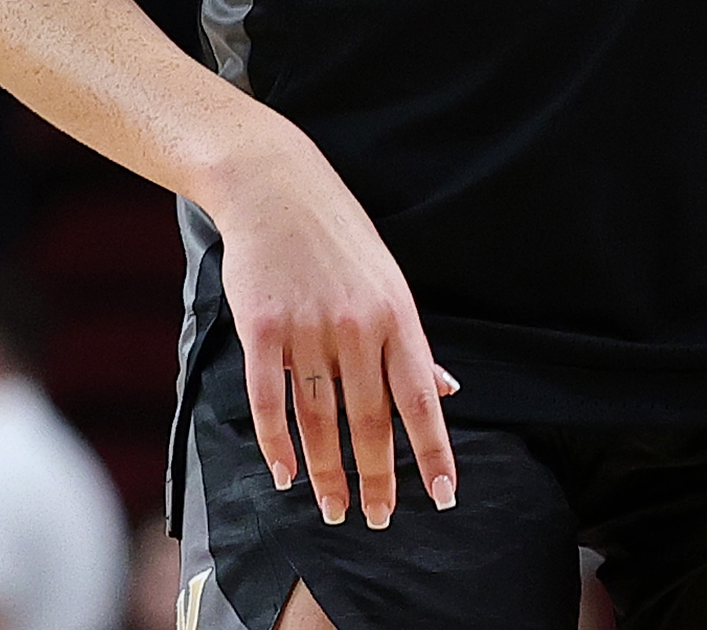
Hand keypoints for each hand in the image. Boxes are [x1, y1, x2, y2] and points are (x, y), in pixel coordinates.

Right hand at [206, 121, 458, 528]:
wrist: (276, 187)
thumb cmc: (338, 238)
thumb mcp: (389, 282)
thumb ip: (411, 343)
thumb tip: (446, 390)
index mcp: (396, 315)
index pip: (421, 398)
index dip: (434, 451)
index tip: (444, 496)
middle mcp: (356, 326)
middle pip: (370, 420)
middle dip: (378, 478)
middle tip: (377, 519)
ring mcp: (307, 328)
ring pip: (320, 419)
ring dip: (327, 473)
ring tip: (334, 509)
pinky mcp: (261, 328)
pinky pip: (268, 400)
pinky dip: (276, 444)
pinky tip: (284, 476)